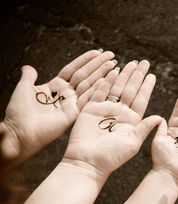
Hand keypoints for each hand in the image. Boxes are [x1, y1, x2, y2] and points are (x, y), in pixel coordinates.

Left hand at [0, 50, 115, 164]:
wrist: (19, 132)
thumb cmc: (19, 112)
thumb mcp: (24, 89)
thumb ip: (29, 77)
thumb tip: (28, 67)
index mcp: (55, 87)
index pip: (72, 69)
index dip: (84, 60)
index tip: (96, 51)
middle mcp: (65, 94)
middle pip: (84, 75)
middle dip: (98, 65)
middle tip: (111, 55)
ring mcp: (71, 104)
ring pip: (88, 85)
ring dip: (101, 74)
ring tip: (113, 65)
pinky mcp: (74, 114)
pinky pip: (87, 99)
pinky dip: (97, 90)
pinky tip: (106, 80)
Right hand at [63, 60, 161, 176]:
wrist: (87, 162)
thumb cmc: (111, 157)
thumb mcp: (132, 143)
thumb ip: (145, 129)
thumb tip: (161, 117)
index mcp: (131, 120)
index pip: (141, 99)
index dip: (146, 87)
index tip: (153, 75)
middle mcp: (119, 113)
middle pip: (130, 90)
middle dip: (137, 76)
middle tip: (144, 63)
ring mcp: (105, 110)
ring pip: (116, 88)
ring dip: (123, 75)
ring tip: (131, 63)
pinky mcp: (90, 109)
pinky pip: (99, 92)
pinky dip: (105, 82)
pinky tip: (112, 71)